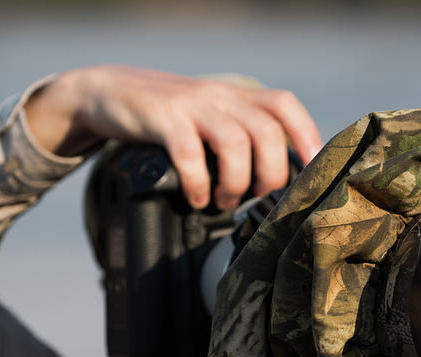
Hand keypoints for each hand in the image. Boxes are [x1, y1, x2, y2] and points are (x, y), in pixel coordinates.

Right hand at [24, 65, 322, 209]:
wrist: (110, 92)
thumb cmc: (168, 117)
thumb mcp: (209, 118)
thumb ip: (240, 137)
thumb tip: (276, 183)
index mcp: (237, 96)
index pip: (284, 107)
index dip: (305, 136)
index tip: (310, 172)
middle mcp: (220, 96)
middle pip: (267, 132)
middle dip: (270, 174)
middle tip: (256, 198)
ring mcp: (192, 105)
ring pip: (235, 142)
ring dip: (236, 181)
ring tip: (225, 200)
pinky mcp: (162, 118)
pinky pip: (189, 153)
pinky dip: (198, 182)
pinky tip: (197, 198)